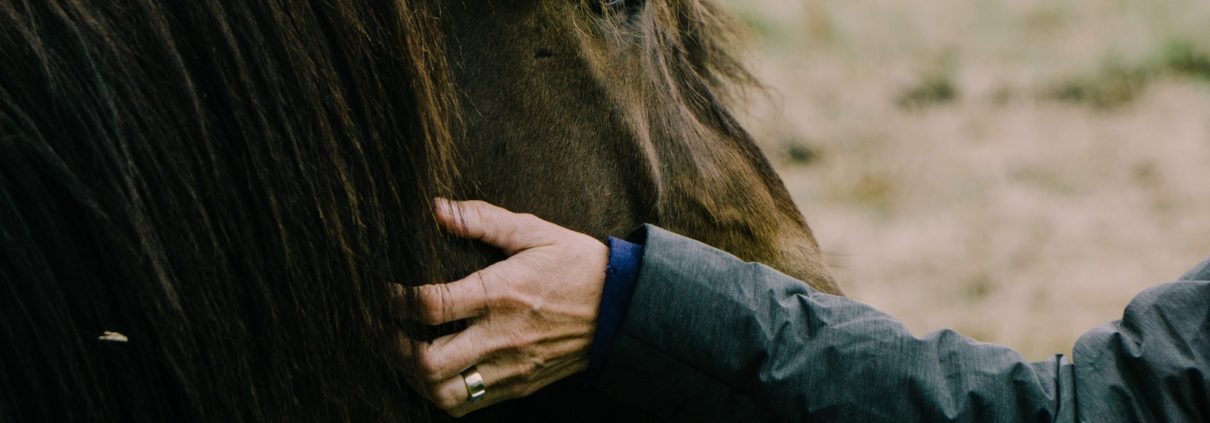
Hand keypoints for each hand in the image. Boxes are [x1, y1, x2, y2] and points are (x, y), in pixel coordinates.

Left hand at [398, 200, 608, 416]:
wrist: (622, 308)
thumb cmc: (576, 263)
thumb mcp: (533, 231)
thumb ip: (482, 219)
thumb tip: (437, 208)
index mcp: (502, 292)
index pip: (431, 306)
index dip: (397, 302)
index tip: (388, 292)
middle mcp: (502, 336)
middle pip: (428, 362)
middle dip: (393, 346)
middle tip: (385, 327)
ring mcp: (510, 367)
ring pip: (443, 393)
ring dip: (413, 376)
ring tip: (405, 353)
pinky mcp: (518, 385)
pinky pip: (468, 404)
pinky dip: (441, 392)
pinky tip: (435, 371)